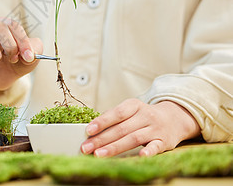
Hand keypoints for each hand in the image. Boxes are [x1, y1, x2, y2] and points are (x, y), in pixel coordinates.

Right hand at [0, 18, 42, 90]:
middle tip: (13, 59)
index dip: (22, 41)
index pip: (13, 25)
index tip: (28, 57)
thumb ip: (36, 50)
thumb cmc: (18, 62)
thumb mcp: (32, 57)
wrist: (6, 77)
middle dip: (9, 45)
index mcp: (8, 26)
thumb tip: (30, 54)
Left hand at [81, 98, 200, 156]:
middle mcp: (145, 115)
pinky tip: (140, 156)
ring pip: (133, 138)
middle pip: (121, 128)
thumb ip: (114, 118)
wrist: (174, 118)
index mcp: (134, 105)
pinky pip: (156, 147)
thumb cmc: (144, 116)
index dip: (102, 122)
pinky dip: (148, 152)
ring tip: (99, 155)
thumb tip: (91, 130)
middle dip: (101, 139)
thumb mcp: (131, 111)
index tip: (88, 130)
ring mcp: (155, 129)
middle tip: (86, 148)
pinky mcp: (164, 141)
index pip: (116, 113)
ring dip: (115, 147)